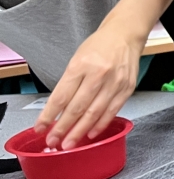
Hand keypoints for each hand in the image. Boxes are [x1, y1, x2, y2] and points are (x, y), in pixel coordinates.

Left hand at [35, 13, 146, 148]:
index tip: (41, 127)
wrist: (125, 35)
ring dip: (80, 131)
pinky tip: (91, 133)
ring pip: (94, 113)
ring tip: (70, 143)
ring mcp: (115, 83)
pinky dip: (100, 124)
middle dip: (64, 128)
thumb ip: (69, 84)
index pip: (61, 96)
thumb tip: (58, 110)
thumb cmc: (99, 46)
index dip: (49, 115)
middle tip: (54, 142)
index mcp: (80, 66)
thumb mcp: (76, 60)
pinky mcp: (127, 89)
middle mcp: (98, 75)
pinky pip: (112, 111)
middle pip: (77, 108)